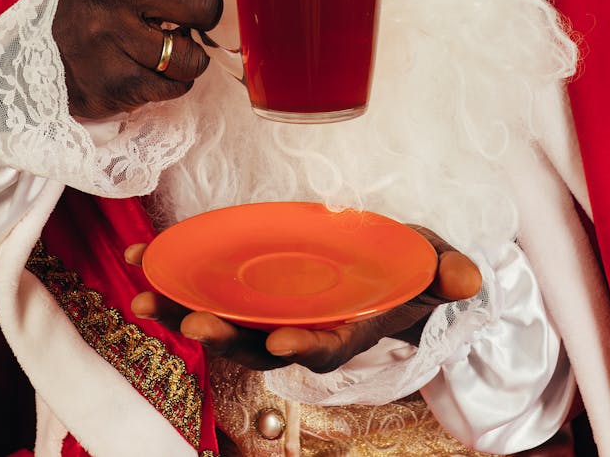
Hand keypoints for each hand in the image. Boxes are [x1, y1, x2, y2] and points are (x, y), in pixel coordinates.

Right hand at [53, 0, 229, 117]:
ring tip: (165, 43)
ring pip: (194, 53)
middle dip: (202, 14)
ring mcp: (103, 33)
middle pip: (205, 2)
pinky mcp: (110, 80)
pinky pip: (177, 85)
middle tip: (178, 15)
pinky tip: (150, 67)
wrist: (56, 51)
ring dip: (189, 53)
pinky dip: (174, 81)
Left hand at [125, 227, 481, 372]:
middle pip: (256, 342)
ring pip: (221, 320)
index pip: (323, 346)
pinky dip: (174, 278)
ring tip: (142, 298)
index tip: (283, 344)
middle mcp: (299, 327)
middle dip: (223, 336)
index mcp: (344, 328)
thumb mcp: (430, 263)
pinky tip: (142, 262)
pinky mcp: (245, 285)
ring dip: (180, 312)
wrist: (376, 267)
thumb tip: (468, 278)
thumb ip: (445, 271)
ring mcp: (268, 309)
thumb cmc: (403, 267)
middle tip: (191, 322)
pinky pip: (206, 287)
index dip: (304, 347)